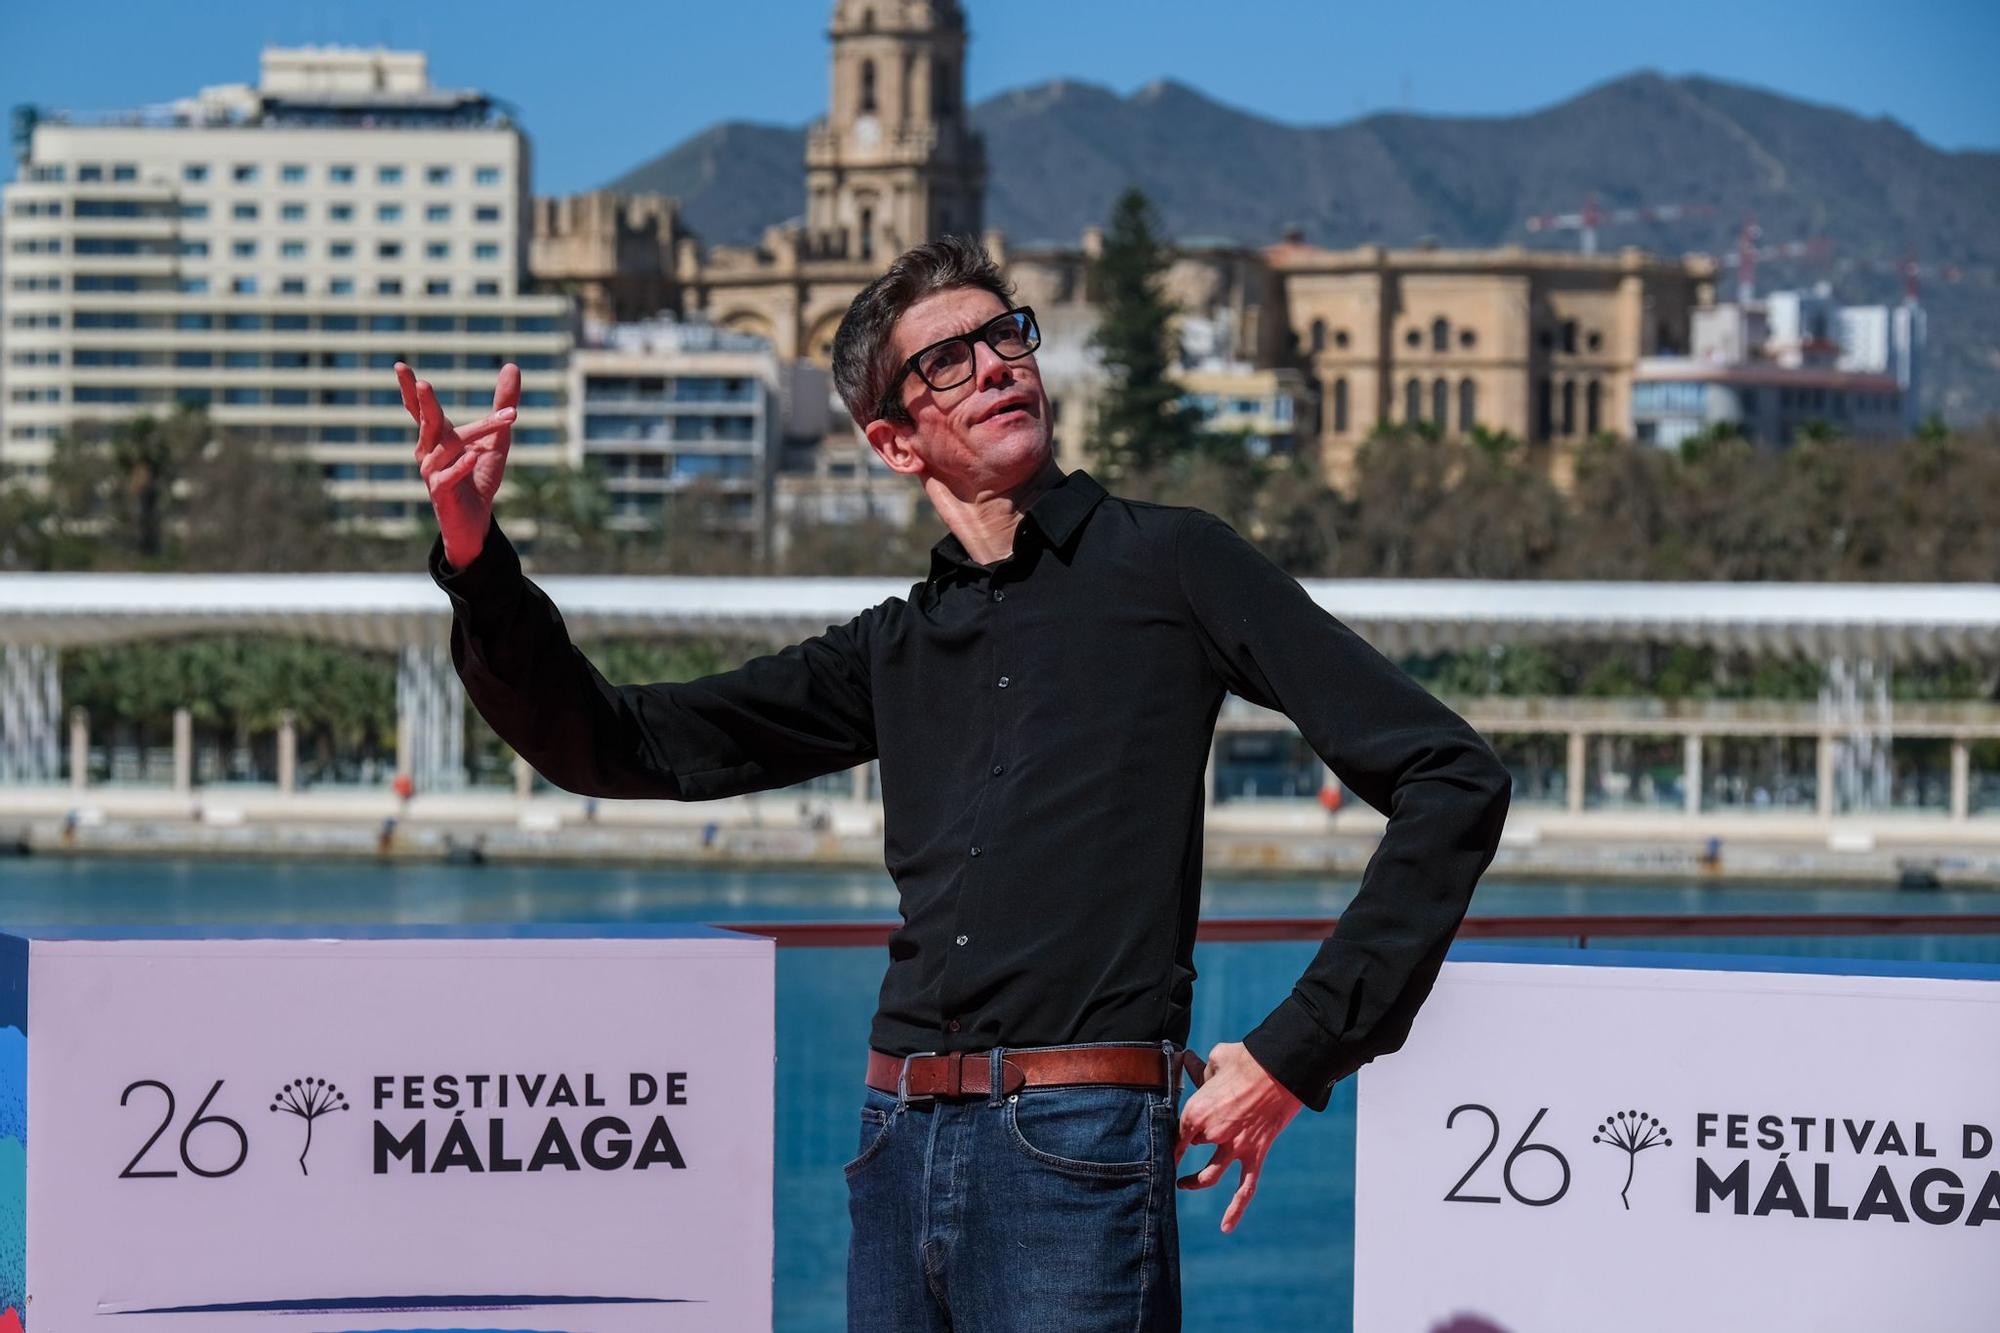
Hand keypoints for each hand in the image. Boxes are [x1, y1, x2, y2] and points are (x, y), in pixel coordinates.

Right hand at [398, 361, 518, 568]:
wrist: (476, 522)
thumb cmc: (479, 476)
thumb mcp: (495, 438)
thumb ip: (501, 403)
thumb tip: (512, 366)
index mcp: (436, 438)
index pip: (419, 410)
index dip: (408, 390)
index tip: (400, 366)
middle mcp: (428, 452)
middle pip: (429, 423)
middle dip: (426, 404)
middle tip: (424, 384)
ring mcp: (431, 473)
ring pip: (450, 447)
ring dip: (477, 432)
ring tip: (503, 417)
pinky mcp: (441, 493)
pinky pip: (448, 477)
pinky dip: (461, 466)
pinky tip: (473, 457)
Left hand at [1174, 1040, 1302, 1233]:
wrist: (1281, 1067)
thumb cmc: (1246, 1059)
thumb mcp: (1216, 1059)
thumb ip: (1200, 1068)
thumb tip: (1189, 1060)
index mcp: (1196, 1111)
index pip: (1174, 1134)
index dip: (1167, 1140)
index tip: (1158, 1143)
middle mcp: (1212, 1133)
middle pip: (1192, 1148)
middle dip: (1187, 1145)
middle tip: (1181, 1146)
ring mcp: (1234, 1147)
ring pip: (1209, 1176)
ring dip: (1194, 1183)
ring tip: (1183, 1185)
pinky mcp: (1255, 1154)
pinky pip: (1245, 1188)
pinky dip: (1235, 1209)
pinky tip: (1226, 1227)